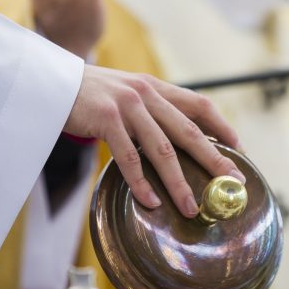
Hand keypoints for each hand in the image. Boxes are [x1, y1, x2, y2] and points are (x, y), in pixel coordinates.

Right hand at [64, 65, 244, 215]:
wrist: (50, 80)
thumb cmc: (89, 95)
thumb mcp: (126, 93)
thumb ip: (150, 109)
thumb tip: (175, 139)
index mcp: (155, 88)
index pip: (199, 104)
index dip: (222, 126)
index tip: (238, 149)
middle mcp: (146, 94)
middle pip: (189, 132)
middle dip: (213, 160)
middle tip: (231, 183)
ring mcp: (127, 106)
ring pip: (162, 150)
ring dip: (179, 183)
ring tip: (192, 207)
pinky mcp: (106, 120)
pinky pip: (129, 158)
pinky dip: (142, 183)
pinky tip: (152, 202)